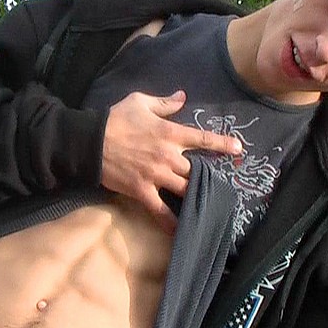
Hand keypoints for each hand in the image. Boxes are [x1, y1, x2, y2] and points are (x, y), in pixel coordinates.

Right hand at [101, 90, 242, 231]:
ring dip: (196, 197)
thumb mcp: (139, 102)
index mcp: (170, 133)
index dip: (222, 144)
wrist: (89, 142)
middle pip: (197, 170)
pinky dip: (172, 222)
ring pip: (184, 190)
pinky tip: (182, 231)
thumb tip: (182, 97)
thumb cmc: (115, 119)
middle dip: (208, 177)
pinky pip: (161, 211)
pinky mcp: (143, 192)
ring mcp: (156, 176)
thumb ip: (164, 103)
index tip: (239, 149)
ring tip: (209, 206)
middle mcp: (168, 156)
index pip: (202, 139)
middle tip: (221, 184)